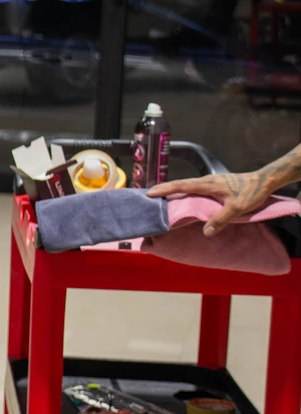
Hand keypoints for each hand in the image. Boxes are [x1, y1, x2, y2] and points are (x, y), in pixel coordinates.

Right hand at [148, 171, 271, 236]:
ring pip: (186, 184)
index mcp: (207, 185)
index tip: (150, 193)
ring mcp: (210, 181)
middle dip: (163, 188)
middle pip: (180, 183)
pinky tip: (182, 196)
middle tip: (148, 195)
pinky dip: (183, 190)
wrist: (264, 180)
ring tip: (161, 197)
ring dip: (173, 189)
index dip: (165, 190)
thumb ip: (220, 220)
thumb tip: (206, 233)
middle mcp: (206, 181)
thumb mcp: (237, 208)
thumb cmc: (251, 192)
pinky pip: (193, 186)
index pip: (181, 186)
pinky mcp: (215, 183)